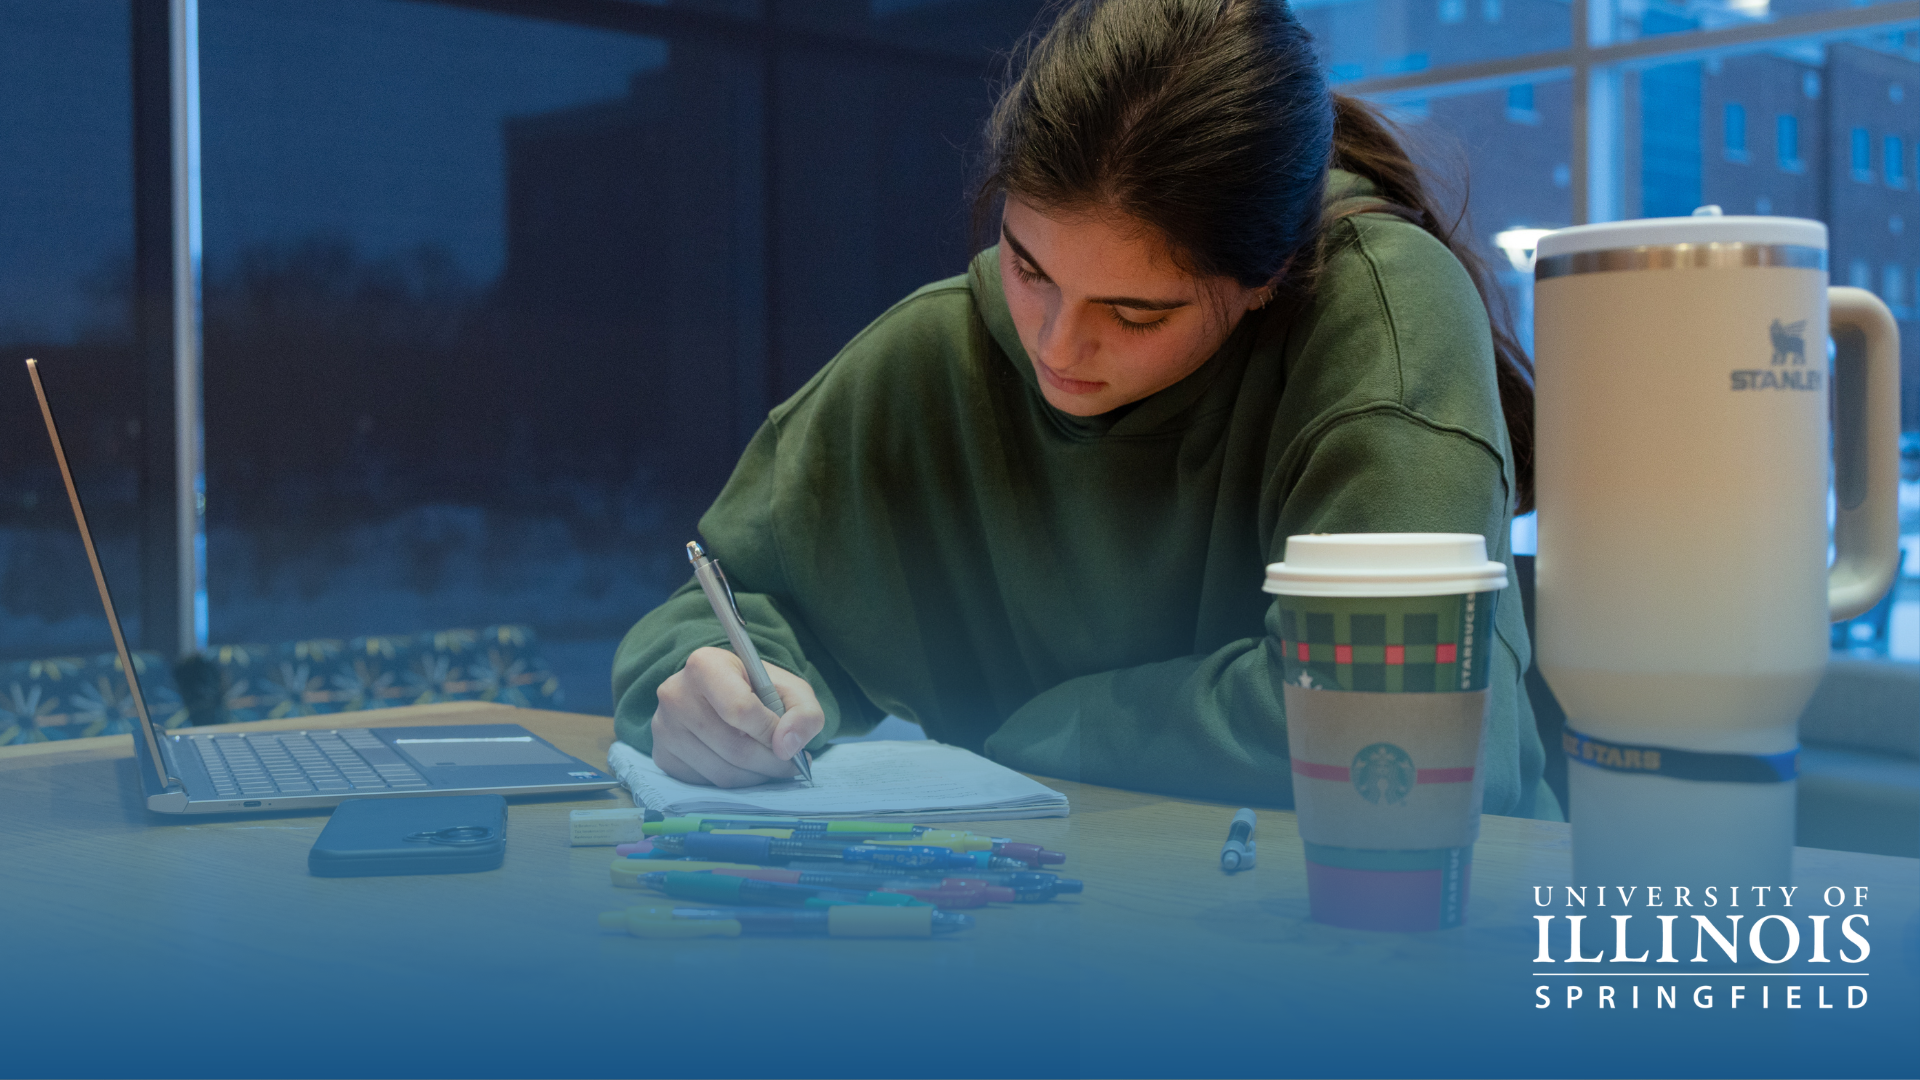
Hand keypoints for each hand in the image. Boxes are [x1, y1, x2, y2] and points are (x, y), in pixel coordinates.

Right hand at [650, 647, 824, 786]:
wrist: (720, 693)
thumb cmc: (756, 689)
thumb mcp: (790, 689)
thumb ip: (805, 713)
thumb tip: (788, 747)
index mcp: (705, 665)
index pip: (740, 710)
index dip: (771, 733)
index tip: (789, 743)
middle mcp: (675, 694)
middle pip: (733, 748)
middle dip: (770, 763)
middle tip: (790, 765)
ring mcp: (663, 728)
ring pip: (721, 772)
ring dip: (755, 778)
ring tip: (769, 765)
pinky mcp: (662, 755)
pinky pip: (705, 784)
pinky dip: (732, 784)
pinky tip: (743, 767)